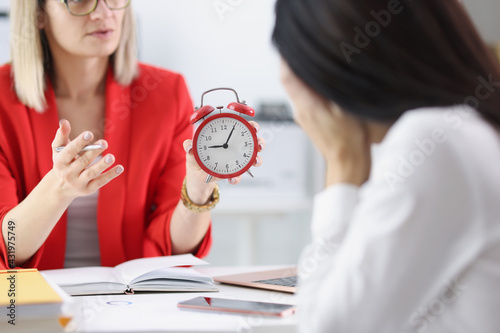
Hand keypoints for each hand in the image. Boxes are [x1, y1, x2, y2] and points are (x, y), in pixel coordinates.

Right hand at [50, 120, 123, 200]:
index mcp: (60, 161)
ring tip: (111, 157)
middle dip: (94, 152)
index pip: (69, 151)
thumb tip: (64, 122)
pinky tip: (120, 168)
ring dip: (102, 164)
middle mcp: (68, 173)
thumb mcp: (59, 150)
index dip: (80, 142)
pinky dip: (110, 175)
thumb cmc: (63, 162)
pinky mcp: (88, 189)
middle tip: (104, 143)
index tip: (90, 133)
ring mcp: (78, 182)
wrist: (61, 187)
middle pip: (83, 161)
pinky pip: (100, 181)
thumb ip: (62, 135)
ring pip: (92, 173)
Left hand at [182, 121, 264, 204]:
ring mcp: (237, 159)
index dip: (250, 125)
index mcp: (225, 136)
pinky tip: (233, 178)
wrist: (198, 179)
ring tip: (255, 162)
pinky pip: (240, 174)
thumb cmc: (196, 161)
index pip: (241, 126)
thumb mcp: (192, 152)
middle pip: (252, 140)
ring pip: (253, 157)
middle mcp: (234, 146)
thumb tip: (188, 147)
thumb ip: (189, 146)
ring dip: (257, 159)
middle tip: (258, 144)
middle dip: (260, 141)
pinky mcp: (234, 171)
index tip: (253, 126)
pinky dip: (238, 177)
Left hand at [280, 60, 370, 185]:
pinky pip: (305, 98)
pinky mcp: (310, 121)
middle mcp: (300, 110)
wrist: (348, 162)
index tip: (293, 46)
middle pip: (290, 80)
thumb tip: (324, 68)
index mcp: (306, 104)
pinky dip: (310, 87)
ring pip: (298, 89)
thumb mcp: (345, 105)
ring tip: (317, 65)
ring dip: (304, 76)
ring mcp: (303, 116)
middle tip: (308, 50)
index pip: (287, 75)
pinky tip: (324, 86)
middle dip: (297, 64)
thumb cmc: (350, 139)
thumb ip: (330, 86)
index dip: (287, 58)